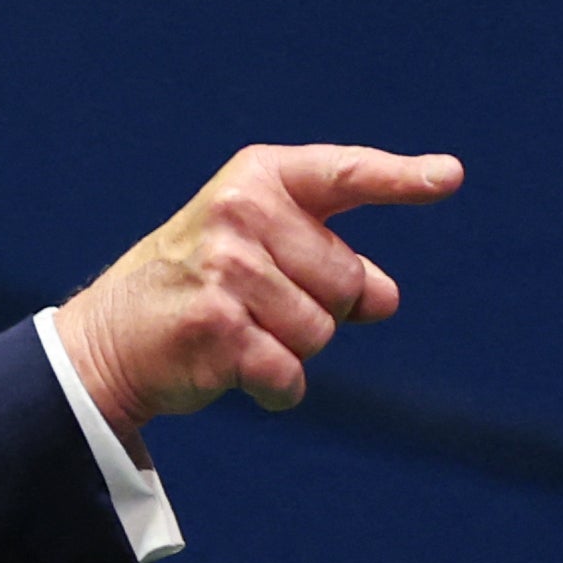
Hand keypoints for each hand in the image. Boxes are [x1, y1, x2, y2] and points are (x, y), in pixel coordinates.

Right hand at [53, 145, 462, 434]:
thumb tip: (385, 298)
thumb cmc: (200, 288)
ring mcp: (226, 268)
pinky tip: (236, 372)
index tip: (451, 177)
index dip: (402, 178)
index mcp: (257, 180)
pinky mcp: (218, 326)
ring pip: (321, 332)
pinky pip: (290, 373)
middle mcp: (240, 213)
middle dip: (319, 308)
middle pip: (346, 280)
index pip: (344, 174)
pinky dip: (276, 387)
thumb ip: (330, 265)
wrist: (111, 337)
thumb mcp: (263, 256)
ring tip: (239, 333)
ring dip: (292, 350)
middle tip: (257, 306)